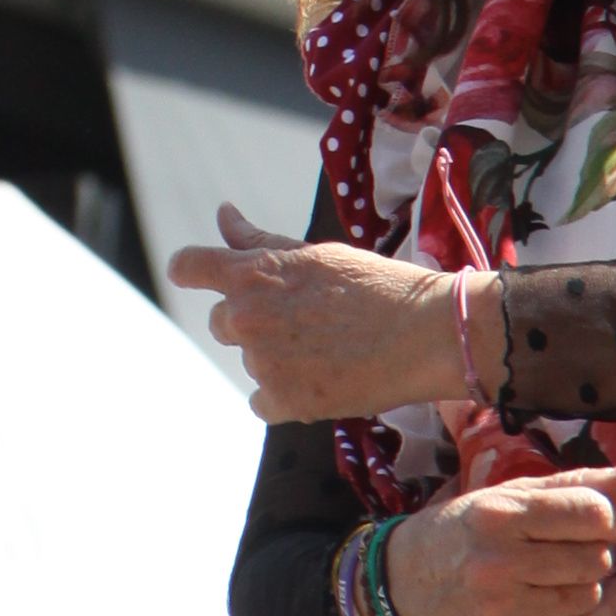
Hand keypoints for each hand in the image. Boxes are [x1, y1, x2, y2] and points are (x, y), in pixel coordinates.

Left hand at [169, 207, 499, 421]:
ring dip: (275, 357)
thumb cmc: (374, 286)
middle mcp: (247, 316)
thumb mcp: (314, 254)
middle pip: (220, 322)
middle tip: (301, 321)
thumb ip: (259, 241)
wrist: (426, 334)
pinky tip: (320, 379)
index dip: (189, 270)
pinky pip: (260, 401)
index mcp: (252, 272)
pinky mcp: (284, 401)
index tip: (190, 274)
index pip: (190, 267)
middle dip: (249, 321)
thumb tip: (223, 214)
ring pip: (249, 361)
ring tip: (327, 348)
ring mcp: (263, 361)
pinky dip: (283, 395)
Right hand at [385, 458, 615, 615]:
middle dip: (596, 550)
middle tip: (575, 545)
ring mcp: (504, 611)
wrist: (401, 588)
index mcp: (497, 515)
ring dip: (591, 582)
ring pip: (591, 596)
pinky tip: (587, 600)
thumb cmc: (460, 532)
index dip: (607, 516)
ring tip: (568, 572)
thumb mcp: (507, 496)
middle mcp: (499, 564)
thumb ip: (576, 484)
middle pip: (595, 558)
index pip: (591, 513)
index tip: (594, 518)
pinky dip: (596, 615)